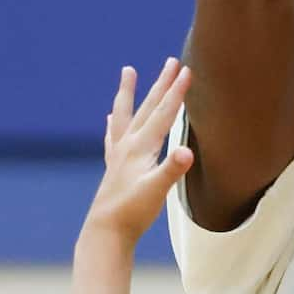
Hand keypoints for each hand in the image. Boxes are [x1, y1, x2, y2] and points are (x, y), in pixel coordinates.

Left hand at [77, 59, 192, 248]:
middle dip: (162, 84)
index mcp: (140, 148)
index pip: (163, 113)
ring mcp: (118, 155)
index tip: (187, 69)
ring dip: (129, 93)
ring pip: (125, 115)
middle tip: (172, 61)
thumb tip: (187, 152)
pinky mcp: (113, 167)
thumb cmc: (133, 213)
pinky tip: (109, 118)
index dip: (177, 92)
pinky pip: (113, 137)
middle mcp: (127, 146)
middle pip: (148, 108)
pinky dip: (113, 123)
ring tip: (128, 71)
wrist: (105, 232)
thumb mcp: (157, 191)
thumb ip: (172, 170)